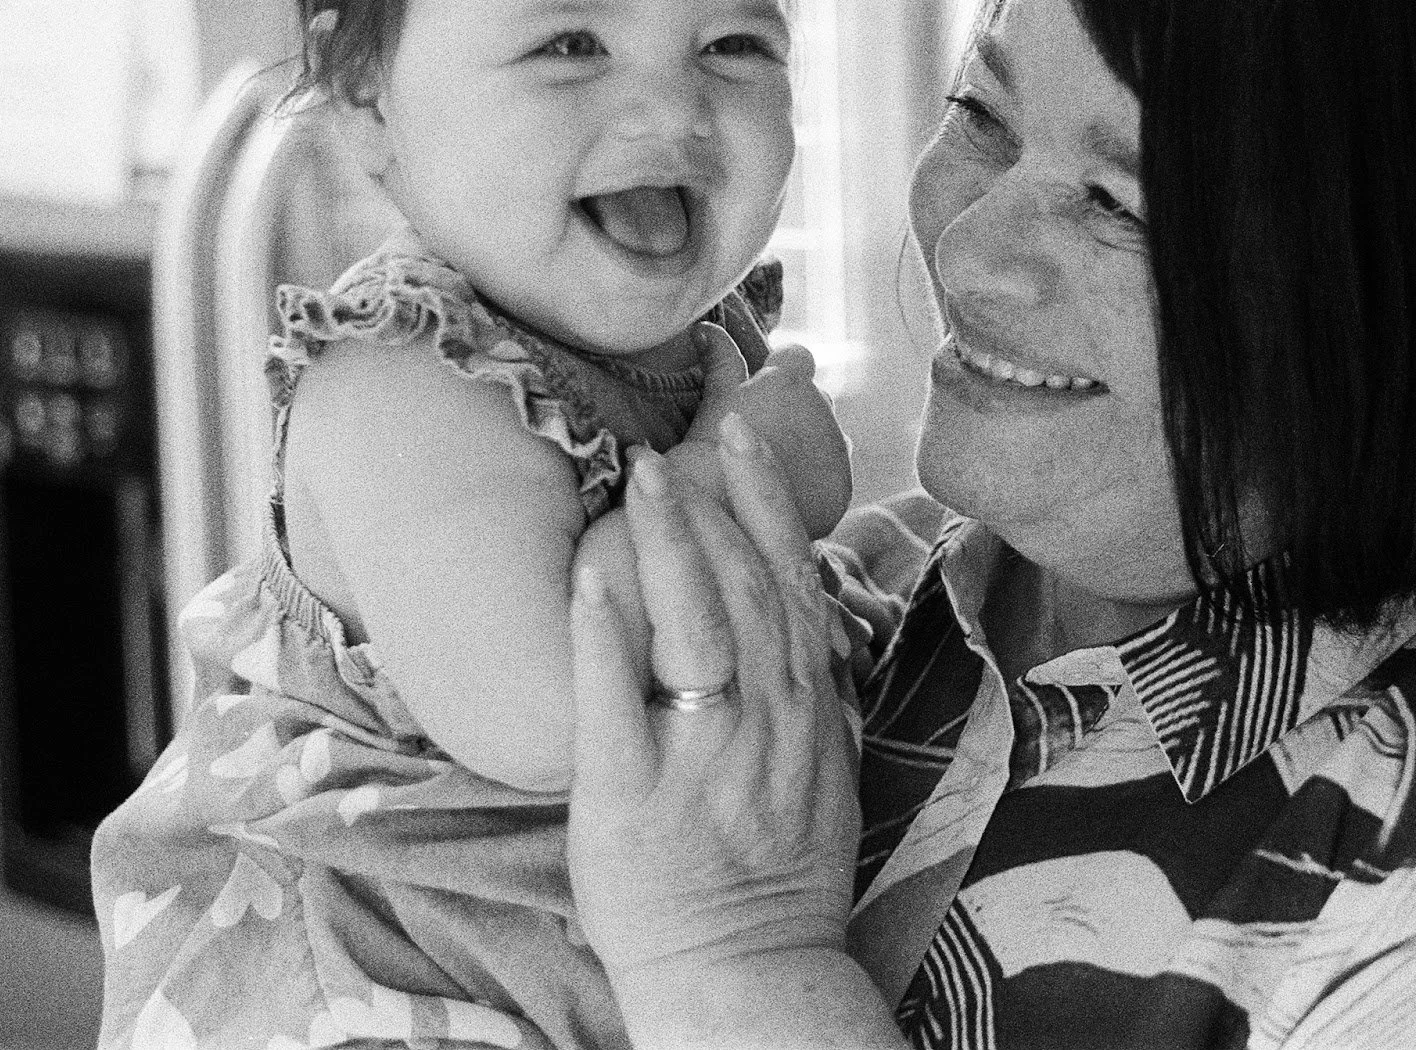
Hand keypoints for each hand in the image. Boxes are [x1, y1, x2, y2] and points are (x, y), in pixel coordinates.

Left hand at [568, 428, 886, 1046]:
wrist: (749, 975)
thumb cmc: (781, 876)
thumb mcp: (826, 771)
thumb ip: (811, 691)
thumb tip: (804, 611)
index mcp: (805, 709)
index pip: (792, 584)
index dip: (768, 506)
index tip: (742, 441)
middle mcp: (761, 719)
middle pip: (742, 588)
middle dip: (711, 505)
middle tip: (672, 442)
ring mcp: (699, 755)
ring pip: (694, 625)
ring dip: (669, 543)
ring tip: (641, 480)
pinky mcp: (630, 794)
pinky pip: (616, 701)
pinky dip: (605, 633)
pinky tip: (589, 577)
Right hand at [680, 325, 852, 538]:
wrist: (717, 514)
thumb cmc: (705, 451)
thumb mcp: (713, 400)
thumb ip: (719, 359)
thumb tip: (704, 327)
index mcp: (791, 381)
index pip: (798, 358)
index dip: (781, 371)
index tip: (763, 391)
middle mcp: (822, 410)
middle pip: (818, 400)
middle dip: (798, 412)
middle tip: (763, 437)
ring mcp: (836, 450)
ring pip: (832, 439)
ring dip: (813, 445)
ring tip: (777, 467)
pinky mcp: (841, 488)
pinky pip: (836, 477)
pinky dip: (818, 481)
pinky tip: (789, 492)